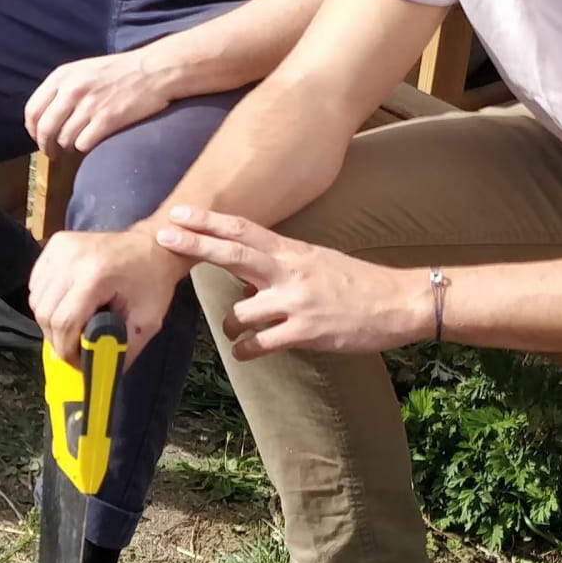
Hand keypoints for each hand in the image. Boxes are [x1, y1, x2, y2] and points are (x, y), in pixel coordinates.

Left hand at [23, 51, 171, 155]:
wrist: (153, 70)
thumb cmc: (119, 71)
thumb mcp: (83, 69)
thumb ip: (62, 88)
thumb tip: (43, 116)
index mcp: (62, 76)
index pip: (33, 110)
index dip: (32, 130)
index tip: (38, 139)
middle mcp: (72, 90)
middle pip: (45, 129)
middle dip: (45, 146)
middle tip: (51, 153)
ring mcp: (89, 105)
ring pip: (63, 139)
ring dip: (67, 147)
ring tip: (75, 145)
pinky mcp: (106, 120)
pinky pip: (83, 144)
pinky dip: (85, 146)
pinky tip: (91, 141)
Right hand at [28, 223, 189, 356]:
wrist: (153, 245)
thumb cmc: (153, 281)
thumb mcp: (147, 321)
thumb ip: (124, 350)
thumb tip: (102, 374)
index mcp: (96, 274)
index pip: (64, 321)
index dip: (66, 349)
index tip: (77, 362)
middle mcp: (73, 257)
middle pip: (45, 312)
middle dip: (56, 339)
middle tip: (73, 350)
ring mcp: (61, 248)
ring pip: (36, 299)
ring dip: (49, 321)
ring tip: (71, 328)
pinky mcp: (56, 244)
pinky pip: (37, 283)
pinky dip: (46, 300)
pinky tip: (65, 305)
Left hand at [150, 206, 434, 358]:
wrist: (398, 302)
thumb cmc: (356, 283)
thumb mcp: (316, 262)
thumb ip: (278, 267)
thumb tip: (244, 280)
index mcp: (292, 251)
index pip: (244, 229)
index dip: (209, 220)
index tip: (179, 211)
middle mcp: (289, 271)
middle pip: (233, 254)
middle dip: (195, 244)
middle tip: (164, 236)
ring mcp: (296, 302)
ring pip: (238, 312)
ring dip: (228, 324)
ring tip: (233, 330)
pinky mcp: (305, 332)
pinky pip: (259, 344)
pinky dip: (245, 350)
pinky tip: (245, 351)